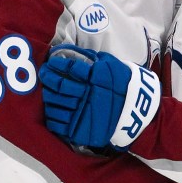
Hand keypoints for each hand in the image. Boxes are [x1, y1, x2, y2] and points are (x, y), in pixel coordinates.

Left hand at [39, 45, 159, 149]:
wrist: (137, 112)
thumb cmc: (124, 84)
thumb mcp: (112, 65)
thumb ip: (94, 59)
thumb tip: (74, 52)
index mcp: (95, 77)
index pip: (69, 68)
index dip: (57, 65)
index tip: (50, 63)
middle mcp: (86, 94)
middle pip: (60, 85)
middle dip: (48, 78)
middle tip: (43, 74)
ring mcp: (82, 113)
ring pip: (56, 104)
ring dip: (48, 97)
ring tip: (47, 93)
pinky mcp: (80, 129)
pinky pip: (58, 124)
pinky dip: (52, 117)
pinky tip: (51, 111)